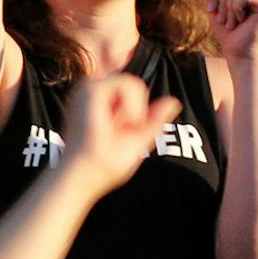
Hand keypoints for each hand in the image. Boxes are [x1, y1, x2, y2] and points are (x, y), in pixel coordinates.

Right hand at [58, 71, 181, 197]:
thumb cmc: (103, 165)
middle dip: (137, 112)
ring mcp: (88, 88)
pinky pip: (126, 83)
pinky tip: (118, 122)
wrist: (83, 176)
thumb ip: (154, 121)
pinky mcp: (90, 89)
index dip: (136, 106)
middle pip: (135, 85)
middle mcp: (91, 91)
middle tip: (120, 132)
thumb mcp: (137, 140)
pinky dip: (130, 107)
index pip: (130, 88)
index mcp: (99, 101)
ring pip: (132, 82)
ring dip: (134, 110)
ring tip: (117, 128)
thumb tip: (174, 101)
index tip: (124, 130)